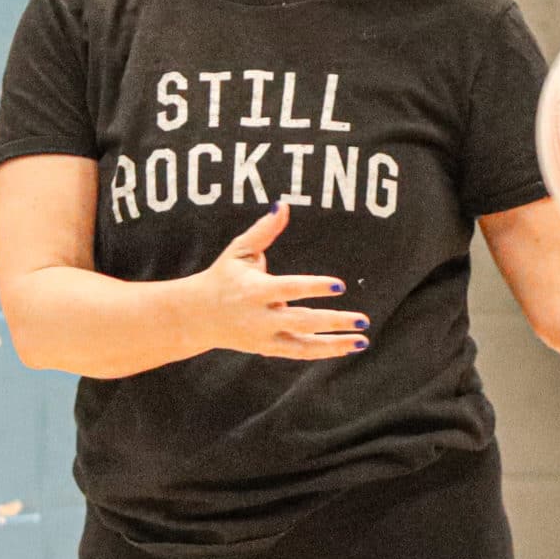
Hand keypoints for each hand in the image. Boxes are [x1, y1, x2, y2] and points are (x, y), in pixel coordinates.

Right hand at [186, 202, 369, 360]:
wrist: (196, 315)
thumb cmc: (223, 276)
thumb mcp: (239, 250)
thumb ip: (264, 231)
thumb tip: (283, 206)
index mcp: (254, 290)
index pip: (290, 289)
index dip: (315, 287)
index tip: (340, 286)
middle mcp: (261, 317)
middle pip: (302, 321)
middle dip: (333, 321)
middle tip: (362, 318)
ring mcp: (264, 336)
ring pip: (304, 345)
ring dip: (335, 344)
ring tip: (362, 340)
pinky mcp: (267, 349)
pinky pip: (299, 353)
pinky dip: (323, 352)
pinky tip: (346, 347)